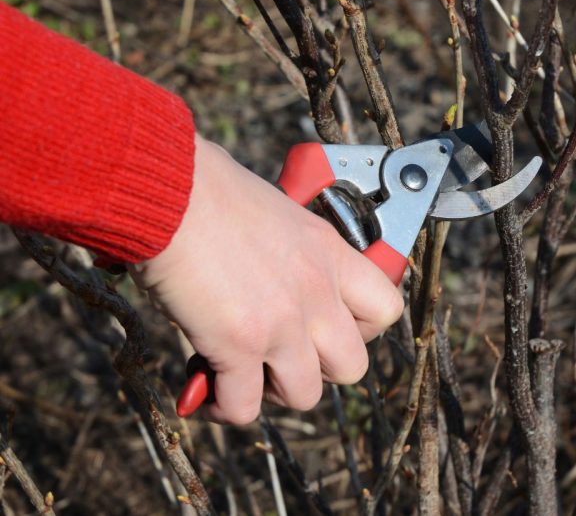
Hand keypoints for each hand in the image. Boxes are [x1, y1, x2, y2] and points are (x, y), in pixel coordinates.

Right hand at [131, 136, 403, 423]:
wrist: (170, 190)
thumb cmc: (208, 188)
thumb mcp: (276, 212)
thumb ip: (289, 249)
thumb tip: (268, 270)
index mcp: (330, 253)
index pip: (386, 308)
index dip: (362, 329)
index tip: (329, 326)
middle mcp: (317, 292)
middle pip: (353, 366)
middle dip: (319, 369)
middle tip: (283, 353)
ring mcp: (282, 323)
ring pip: (306, 396)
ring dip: (274, 391)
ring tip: (245, 373)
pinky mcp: (239, 346)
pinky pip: (246, 407)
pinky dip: (227, 407)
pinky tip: (209, 390)